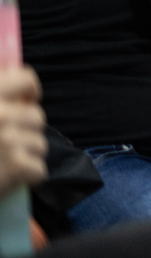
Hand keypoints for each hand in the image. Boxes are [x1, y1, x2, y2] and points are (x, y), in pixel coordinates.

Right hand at [0, 67, 47, 197]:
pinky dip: (26, 177)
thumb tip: (13, 82)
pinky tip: (6, 178)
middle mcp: (0, 114)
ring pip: (40, 144)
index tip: (25, 101)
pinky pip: (38, 169)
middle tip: (4, 144)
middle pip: (36, 117)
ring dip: (25, 155)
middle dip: (24, 132)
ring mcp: (8, 139)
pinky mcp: (16, 165)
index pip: (25, 80)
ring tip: (1, 162)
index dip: (29, 92)